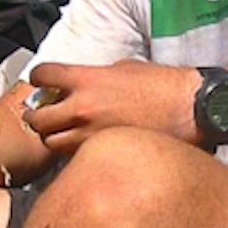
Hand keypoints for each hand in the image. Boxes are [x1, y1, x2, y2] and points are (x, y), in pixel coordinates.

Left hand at [23, 59, 200, 153]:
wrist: (189, 109)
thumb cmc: (163, 86)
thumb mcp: (123, 68)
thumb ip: (94, 77)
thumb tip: (80, 84)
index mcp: (86, 80)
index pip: (42, 76)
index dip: (38, 79)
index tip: (41, 83)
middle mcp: (83, 108)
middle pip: (37, 119)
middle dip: (38, 117)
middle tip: (45, 115)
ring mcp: (91, 135)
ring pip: (51, 144)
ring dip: (54, 138)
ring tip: (65, 134)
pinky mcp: (103, 154)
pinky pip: (74, 159)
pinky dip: (73, 154)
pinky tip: (85, 147)